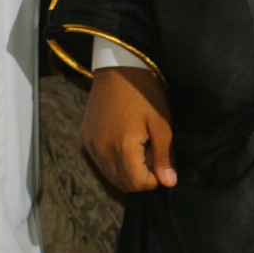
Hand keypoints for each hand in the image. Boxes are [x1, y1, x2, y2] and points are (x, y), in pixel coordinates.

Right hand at [82, 65, 176, 192]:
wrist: (118, 68)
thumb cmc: (145, 94)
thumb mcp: (161, 124)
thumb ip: (163, 156)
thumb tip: (168, 183)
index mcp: (121, 149)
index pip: (138, 184)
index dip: (154, 179)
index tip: (161, 161)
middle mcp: (101, 152)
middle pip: (123, 184)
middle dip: (141, 178)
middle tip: (151, 154)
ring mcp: (90, 146)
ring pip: (110, 176)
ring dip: (127, 172)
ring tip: (140, 148)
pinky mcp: (85, 139)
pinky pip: (100, 163)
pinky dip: (114, 162)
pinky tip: (124, 144)